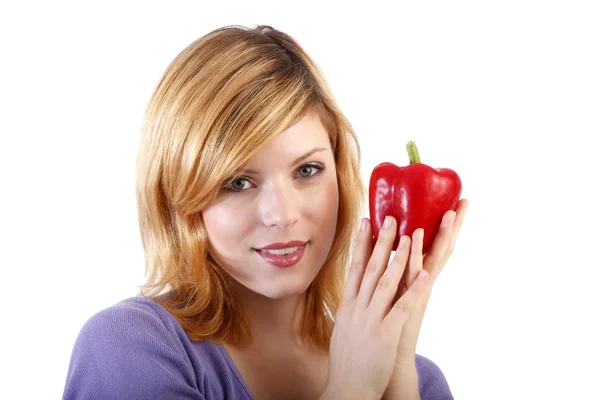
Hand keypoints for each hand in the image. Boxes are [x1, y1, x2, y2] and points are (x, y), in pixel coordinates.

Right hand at [322, 215, 428, 399]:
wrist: (347, 390)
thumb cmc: (347, 362)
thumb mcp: (344, 328)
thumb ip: (351, 308)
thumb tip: (353, 295)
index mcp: (348, 305)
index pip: (355, 267)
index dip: (361, 244)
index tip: (366, 221)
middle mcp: (358, 307)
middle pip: (371, 268)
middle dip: (381, 240)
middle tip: (390, 216)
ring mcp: (371, 319)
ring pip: (386, 281)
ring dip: (399, 257)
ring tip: (410, 234)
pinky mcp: (386, 334)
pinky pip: (402, 307)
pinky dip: (414, 289)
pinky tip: (425, 274)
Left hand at [383, 199, 468, 398]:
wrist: (390, 361)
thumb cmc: (388, 327)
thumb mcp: (392, 293)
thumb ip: (393, 274)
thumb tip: (384, 252)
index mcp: (418, 278)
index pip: (435, 246)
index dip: (445, 226)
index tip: (456, 202)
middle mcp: (422, 283)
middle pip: (441, 248)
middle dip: (453, 226)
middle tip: (465, 201)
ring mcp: (417, 292)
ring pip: (430, 258)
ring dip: (439, 236)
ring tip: (449, 212)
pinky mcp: (409, 301)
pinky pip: (412, 274)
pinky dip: (414, 255)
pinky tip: (414, 237)